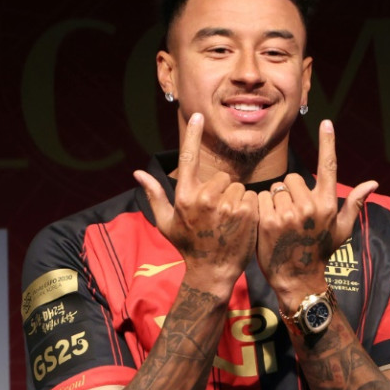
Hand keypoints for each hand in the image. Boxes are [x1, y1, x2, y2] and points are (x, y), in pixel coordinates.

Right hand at [133, 113, 258, 297]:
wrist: (212, 274)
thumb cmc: (188, 248)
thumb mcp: (165, 223)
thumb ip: (154, 195)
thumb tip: (137, 172)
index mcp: (184, 196)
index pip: (187, 158)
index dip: (192, 135)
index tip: (198, 115)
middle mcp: (204, 198)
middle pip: (221, 176)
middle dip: (222, 190)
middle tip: (217, 214)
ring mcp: (226, 205)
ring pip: (238, 186)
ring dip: (236, 200)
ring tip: (228, 222)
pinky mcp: (246, 212)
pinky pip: (252, 196)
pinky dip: (250, 207)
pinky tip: (242, 224)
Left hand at [256, 120, 377, 310]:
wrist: (298, 280)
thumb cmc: (320, 253)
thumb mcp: (341, 230)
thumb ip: (353, 203)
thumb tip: (373, 183)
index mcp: (328, 204)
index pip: (329, 166)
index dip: (328, 143)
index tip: (326, 122)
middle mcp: (311, 206)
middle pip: (292, 178)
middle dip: (289, 192)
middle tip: (292, 215)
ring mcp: (290, 214)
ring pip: (275, 189)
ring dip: (274, 202)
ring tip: (280, 223)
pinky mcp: (269, 221)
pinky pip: (260, 200)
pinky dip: (260, 210)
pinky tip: (267, 226)